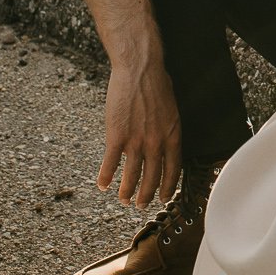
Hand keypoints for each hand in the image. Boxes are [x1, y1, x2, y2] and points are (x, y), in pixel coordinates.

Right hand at [98, 57, 181, 207]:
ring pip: (131, 176)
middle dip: (146, 195)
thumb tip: (164, 138)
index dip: (167, 187)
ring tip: (124, 200)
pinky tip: (102, 185)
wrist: (139, 69)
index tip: (163, 198)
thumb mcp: (171, 108)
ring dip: (126, 192)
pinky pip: (110, 163)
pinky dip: (106, 176)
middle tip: (141, 205)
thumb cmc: (156, 82)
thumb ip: (168, 127)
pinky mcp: (116, 136)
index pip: (173, 170)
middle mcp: (156, 143)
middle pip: (152, 177)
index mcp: (172, 136)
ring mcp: (136, 141)